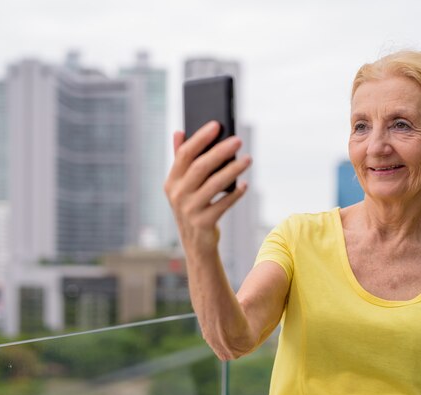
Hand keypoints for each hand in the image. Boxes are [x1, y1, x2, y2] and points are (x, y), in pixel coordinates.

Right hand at [164, 121, 250, 251]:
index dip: (200, 138)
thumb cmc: (192, 207)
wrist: (195, 244)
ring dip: (233, 170)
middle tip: (238, 140)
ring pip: (214, 184)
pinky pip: (223, 204)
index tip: (216, 125)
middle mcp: (177, 195)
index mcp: (171, 181)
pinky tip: (245, 184)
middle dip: (220, 151)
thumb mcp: (183, 185)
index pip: (184, 154)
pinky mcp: (203, 223)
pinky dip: (235, 194)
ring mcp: (189, 210)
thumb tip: (178, 131)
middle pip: (200, 167)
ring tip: (248, 159)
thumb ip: (180, 160)